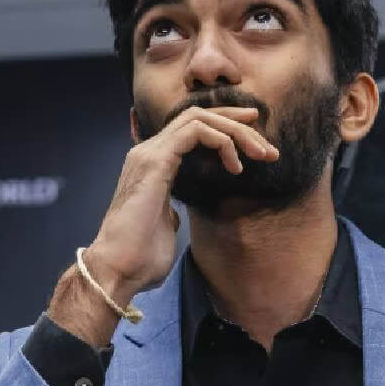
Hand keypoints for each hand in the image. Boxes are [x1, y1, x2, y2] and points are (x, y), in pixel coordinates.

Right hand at [48, 106, 278, 347]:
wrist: (119, 269)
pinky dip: (221, 141)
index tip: (254, 138)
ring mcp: (150, 153)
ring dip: (235, 132)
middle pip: (198, 116)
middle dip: (236, 124)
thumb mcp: (164, 228)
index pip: (191, 129)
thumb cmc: (141, 257)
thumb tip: (178, 214)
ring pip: (198, 118)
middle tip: (266, 145)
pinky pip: (195, 132)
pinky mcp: (155, 161)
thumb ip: (171, 213)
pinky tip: (235, 165)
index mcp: (153, 165)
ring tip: (260, 155)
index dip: (224, 128)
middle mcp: (149, 152)